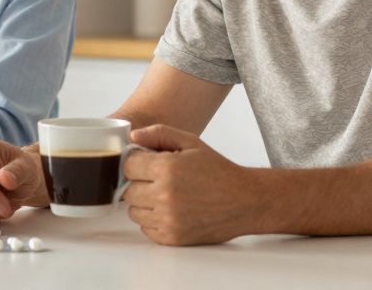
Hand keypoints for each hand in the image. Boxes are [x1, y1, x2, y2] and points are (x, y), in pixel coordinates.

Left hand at [123, 124, 260, 245]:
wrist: (244, 201)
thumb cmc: (218, 170)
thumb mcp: (191, 142)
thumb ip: (159, 134)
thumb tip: (132, 136)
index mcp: (166, 168)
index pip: (127, 166)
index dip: (137, 163)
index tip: (148, 164)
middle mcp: (163, 195)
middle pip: (128, 190)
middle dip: (139, 183)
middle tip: (159, 180)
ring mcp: (167, 219)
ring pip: (134, 211)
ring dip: (144, 203)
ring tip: (166, 195)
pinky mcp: (171, 237)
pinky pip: (145, 228)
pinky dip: (153, 220)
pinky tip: (171, 210)